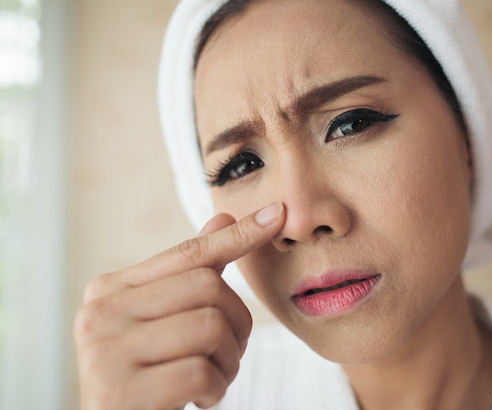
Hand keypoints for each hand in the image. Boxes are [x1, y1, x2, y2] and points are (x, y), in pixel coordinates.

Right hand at [74, 203, 283, 409]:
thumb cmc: (148, 373)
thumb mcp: (165, 320)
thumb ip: (190, 272)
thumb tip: (223, 215)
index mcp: (110, 289)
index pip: (188, 255)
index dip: (237, 236)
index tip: (277, 215)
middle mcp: (100, 313)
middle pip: (208, 287)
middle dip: (237, 323)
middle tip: (227, 353)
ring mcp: (105, 352)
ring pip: (210, 327)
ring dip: (229, 361)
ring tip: (212, 379)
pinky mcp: (119, 393)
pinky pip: (201, 373)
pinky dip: (216, 390)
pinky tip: (199, 399)